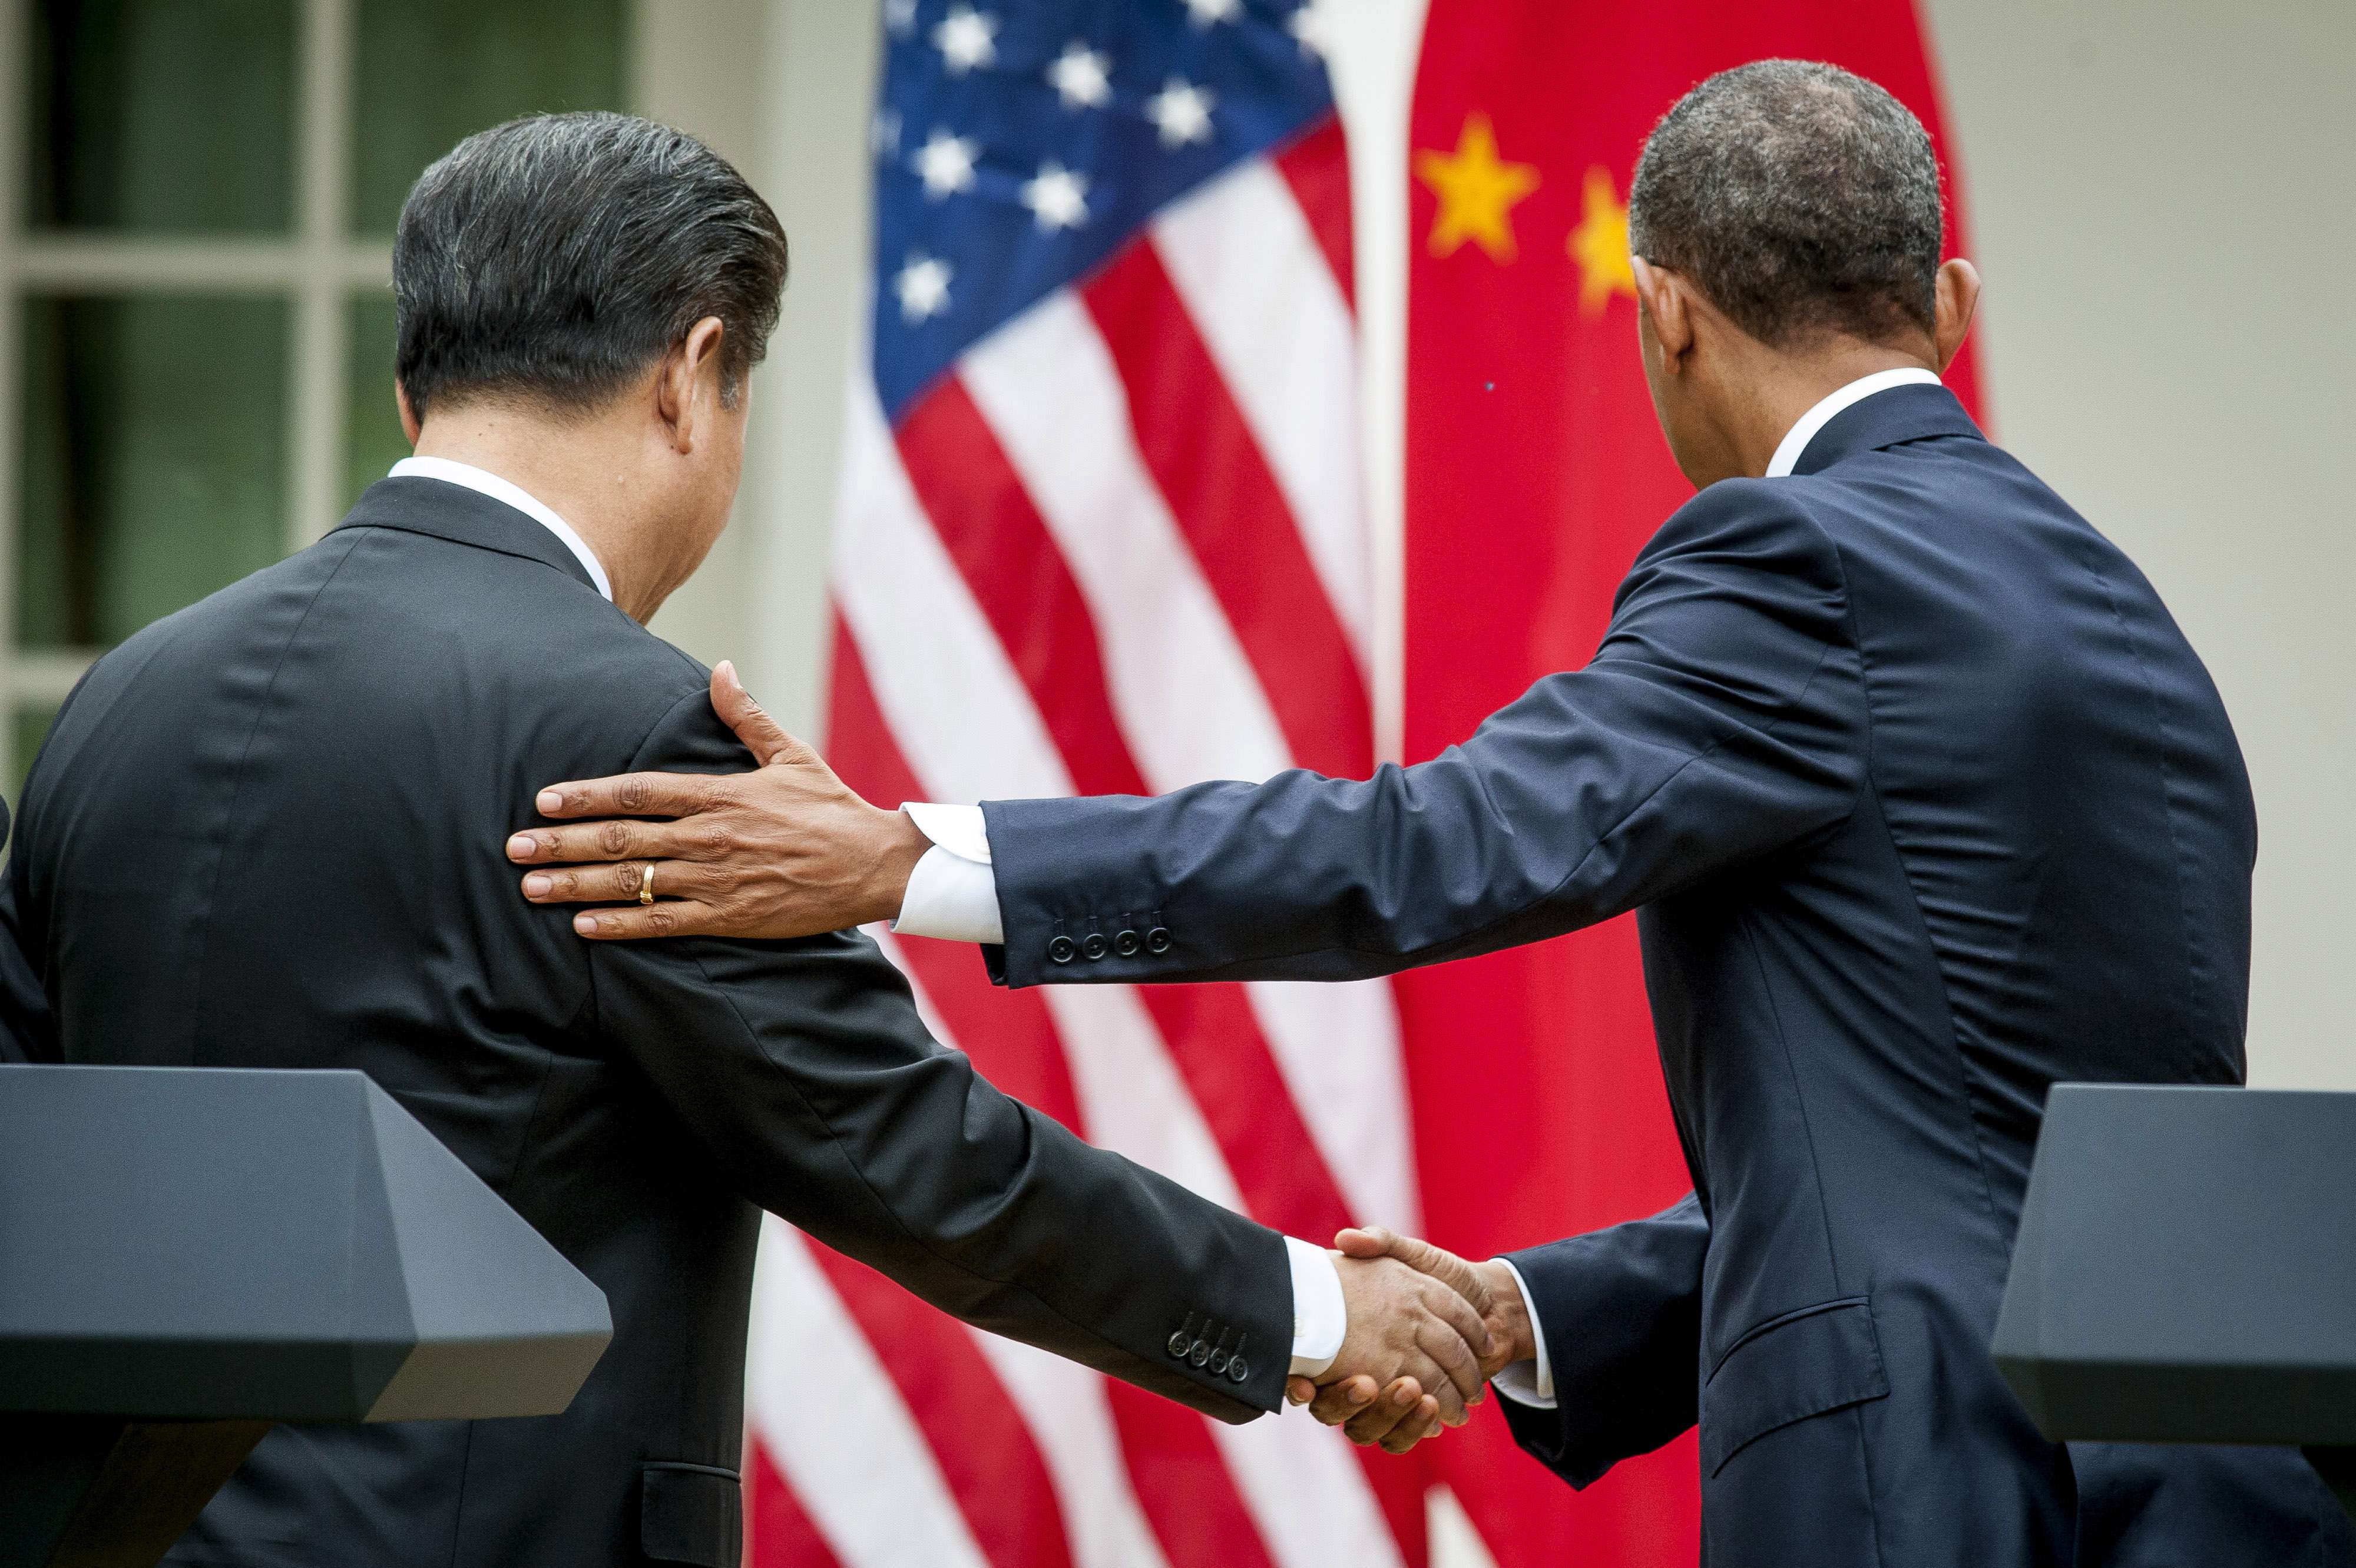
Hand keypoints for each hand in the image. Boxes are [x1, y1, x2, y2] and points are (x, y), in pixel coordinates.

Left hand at [507, 662, 928, 938]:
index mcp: (719, 795)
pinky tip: (583, 926)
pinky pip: (663, 924)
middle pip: (620, 840)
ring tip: (532, 888)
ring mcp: (716, 880)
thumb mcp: (790, 754)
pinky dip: (620, 926)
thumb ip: (745, 716)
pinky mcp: (729, 917)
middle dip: (561, 844)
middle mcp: (709, 838)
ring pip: (633, 883)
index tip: (544, 801)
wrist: (873, 864)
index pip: (638, 792)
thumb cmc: (831, 808)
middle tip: (514, 849)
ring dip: (576, 886)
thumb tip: (721, 670)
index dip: (585, 796)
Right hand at [1285, 1229, 1534, 1450]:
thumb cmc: (1438, 1274)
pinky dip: (1416, 1426)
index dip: (1299, 1382)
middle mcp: (1356, 1372)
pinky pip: (1401, 1436)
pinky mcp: (1413, 1412)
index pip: (1309, 1370)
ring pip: (1368, 1426)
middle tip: (1366, 1384)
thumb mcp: (1405, 1252)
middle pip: (1335, 1406)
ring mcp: (1384, 1395)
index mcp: (1343, 1337)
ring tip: (1413, 1392)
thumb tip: (1346, 1240)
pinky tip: (1433, 1413)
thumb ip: (1378, 1241)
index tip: (1301, 1382)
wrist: (1488, 1305)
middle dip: (1347, 1401)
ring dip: (1389, 1413)